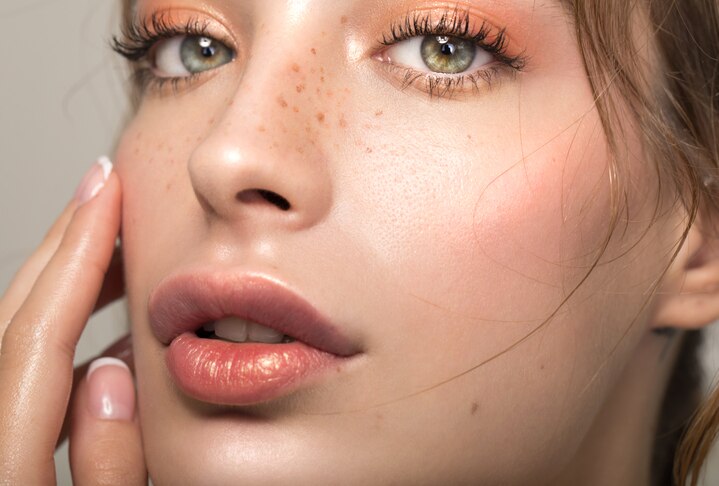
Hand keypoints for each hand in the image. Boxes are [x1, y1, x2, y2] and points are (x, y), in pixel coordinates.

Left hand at [0, 160, 146, 484]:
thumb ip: (112, 463)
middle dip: (64, 243)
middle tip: (106, 187)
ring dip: (70, 284)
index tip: (109, 191)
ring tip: (124, 250)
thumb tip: (113, 372)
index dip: (80, 255)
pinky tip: (113, 334)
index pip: (37, 335)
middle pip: (12, 319)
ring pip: (14, 336)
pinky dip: (65, 336)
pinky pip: (21, 370)